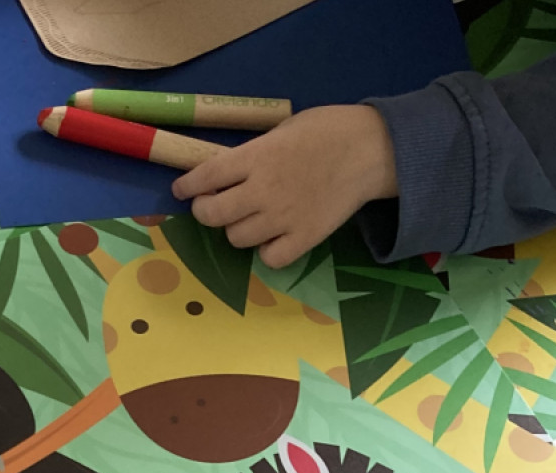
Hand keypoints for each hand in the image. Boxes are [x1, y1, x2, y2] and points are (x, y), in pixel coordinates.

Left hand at [170, 105, 397, 269]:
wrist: (374, 148)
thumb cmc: (329, 130)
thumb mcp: (284, 130)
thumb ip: (254, 153)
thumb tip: (227, 172)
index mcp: (257, 157)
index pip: (206, 177)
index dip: (187, 186)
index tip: (182, 190)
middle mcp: (263, 190)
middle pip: (213, 215)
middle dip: (205, 211)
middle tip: (212, 205)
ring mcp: (282, 218)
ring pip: (237, 239)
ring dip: (237, 229)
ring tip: (250, 217)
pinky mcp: (303, 239)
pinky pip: (269, 259)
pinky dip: (266, 251)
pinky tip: (274, 236)